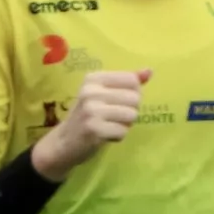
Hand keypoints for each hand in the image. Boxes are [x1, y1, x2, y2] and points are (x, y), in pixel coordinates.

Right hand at [29, 66, 147, 179]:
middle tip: (112, 117)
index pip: (132, 80)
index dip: (132, 94)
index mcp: (94, 78)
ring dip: (125, 124)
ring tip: (108, 126)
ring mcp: (91, 110)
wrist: (63, 143)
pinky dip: (118, 136)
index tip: (116, 102)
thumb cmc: (87, 116)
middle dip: (129, 111)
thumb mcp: (103, 94)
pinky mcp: (94, 129)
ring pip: (132, 115)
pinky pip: (123, 131)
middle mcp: (91, 91)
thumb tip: (149, 71)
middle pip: (135, 98)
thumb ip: (126, 82)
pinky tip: (104, 136)